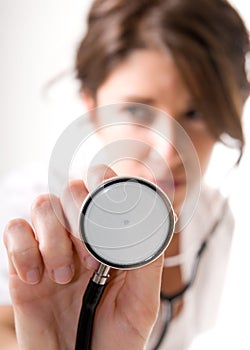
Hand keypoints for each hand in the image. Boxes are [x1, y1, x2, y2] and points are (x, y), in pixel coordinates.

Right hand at [4, 166, 163, 349]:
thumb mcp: (141, 302)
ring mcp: (49, 247)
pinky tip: (38, 280)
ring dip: (55, 238)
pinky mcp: (22, 263)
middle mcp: (78, 235)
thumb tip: (164, 217)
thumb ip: (149, 260)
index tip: (109, 198)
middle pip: (71, 189)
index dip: (104, 179)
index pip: (102, 186)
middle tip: (91, 256)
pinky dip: (24, 250)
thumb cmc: (114, 338)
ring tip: (64, 276)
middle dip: (80, 215)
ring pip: (42, 204)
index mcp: (108, 238)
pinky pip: (14, 230)